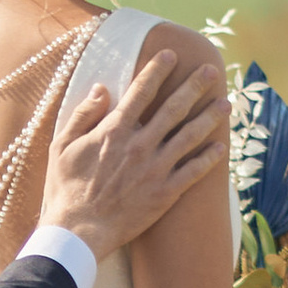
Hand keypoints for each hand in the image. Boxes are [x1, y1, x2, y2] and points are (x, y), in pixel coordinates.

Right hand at [39, 44, 229, 262]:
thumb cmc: (66, 189)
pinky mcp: (165, 193)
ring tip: (225, 102)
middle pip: (174, 108)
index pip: (141, 91)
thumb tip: (102, 88)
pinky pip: (194, 171)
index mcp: (114, 131)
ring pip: (190, 136)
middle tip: (210, 70)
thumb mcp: (62, 147)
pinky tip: (221, 146)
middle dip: (194, 85)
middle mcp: (140, 145)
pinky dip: (209, 158)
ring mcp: (156, 169)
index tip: (171, 54)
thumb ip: (83, 115)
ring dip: (210, 117)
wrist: (77, 233)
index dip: (157, 70)